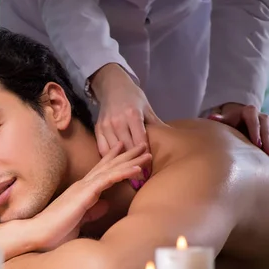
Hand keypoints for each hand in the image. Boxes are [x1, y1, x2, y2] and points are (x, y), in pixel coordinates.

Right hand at [30, 142, 151, 251]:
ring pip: (111, 169)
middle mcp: (82, 186)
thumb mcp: (78, 221)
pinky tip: (137, 167)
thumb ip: (91, 212)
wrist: (38, 234)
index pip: (99, 172)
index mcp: (80, 192)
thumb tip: (105, 205)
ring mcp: (83, 188)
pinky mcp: (85, 193)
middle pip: (108, 165)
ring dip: (130, 159)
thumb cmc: (54, 232)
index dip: (112, 160)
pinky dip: (124, 171)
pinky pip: (109, 179)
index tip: (123, 149)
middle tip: (141, 144)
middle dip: (125, 154)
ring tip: (146, 150)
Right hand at [90, 64, 162, 187]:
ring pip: (113, 151)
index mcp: (132, 115)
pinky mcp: (97, 129)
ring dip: (121, 165)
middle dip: (134, 165)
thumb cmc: (133, 97)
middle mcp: (117, 121)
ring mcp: (106, 125)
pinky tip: (113, 168)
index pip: (140, 141)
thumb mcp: (147, 107)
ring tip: (128, 179)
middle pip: (127, 149)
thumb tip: (171, 139)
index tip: (150, 172)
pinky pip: (101, 149)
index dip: (145, 158)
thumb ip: (155, 124)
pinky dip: (108, 160)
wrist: (112, 86)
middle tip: (141, 182)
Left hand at [208, 102, 268, 154]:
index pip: (254, 121)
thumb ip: (219, 119)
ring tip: (268, 156)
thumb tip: (212, 117)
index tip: (257, 144)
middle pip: (265, 127)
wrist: (236, 119)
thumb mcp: (224, 119)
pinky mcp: (267, 129)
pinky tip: (267, 156)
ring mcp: (266, 123)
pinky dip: (268, 144)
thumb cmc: (229, 120)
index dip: (255, 132)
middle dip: (266, 139)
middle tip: (266, 152)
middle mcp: (260, 115)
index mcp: (249, 111)